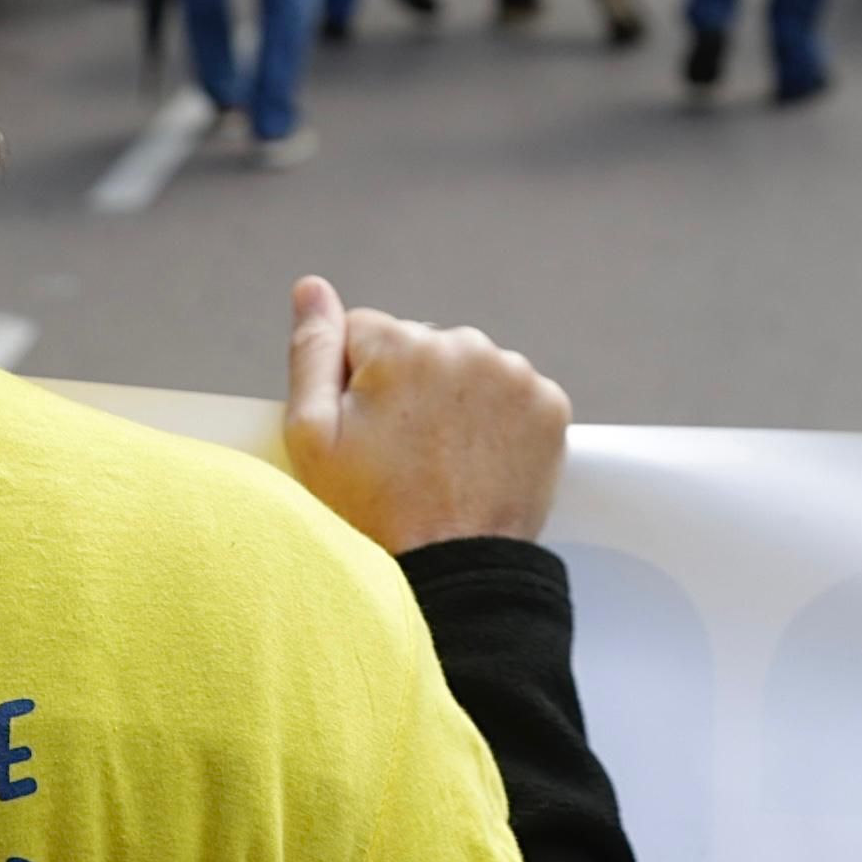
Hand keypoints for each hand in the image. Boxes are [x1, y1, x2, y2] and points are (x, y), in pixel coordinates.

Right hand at [283, 275, 570, 551]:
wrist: (454, 573)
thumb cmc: (374, 512)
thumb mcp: (311, 435)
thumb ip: (312, 351)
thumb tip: (312, 289)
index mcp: (404, 344)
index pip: (365, 331)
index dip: (355, 381)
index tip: (365, 429)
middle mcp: (466, 345)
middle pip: (421, 346)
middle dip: (408, 386)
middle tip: (402, 453)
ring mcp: (515, 375)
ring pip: (467, 369)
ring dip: (454, 401)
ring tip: (441, 461)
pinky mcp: (549, 407)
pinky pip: (510, 395)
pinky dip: (496, 420)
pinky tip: (477, 460)